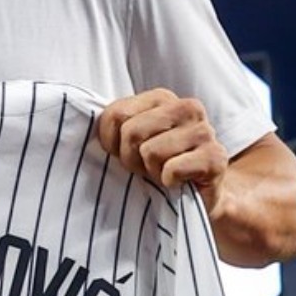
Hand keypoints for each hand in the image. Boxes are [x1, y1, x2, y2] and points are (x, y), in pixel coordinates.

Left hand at [95, 89, 226, 201]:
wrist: (195, 198)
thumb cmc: (155, 166)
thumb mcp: (128, 141)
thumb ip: (112, 125)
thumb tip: (80, 121)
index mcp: (162, 98)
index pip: (115, 114)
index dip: (111, 143)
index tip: (123, 153)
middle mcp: (187, 108)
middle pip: (132, 132)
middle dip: (131, 159)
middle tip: (145, 167)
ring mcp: (205, 132)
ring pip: (151, 152)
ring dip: (152, 172)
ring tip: (163, 173)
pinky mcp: (216, 158)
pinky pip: (172, 170)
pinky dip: (168, 183)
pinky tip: (178, 182)